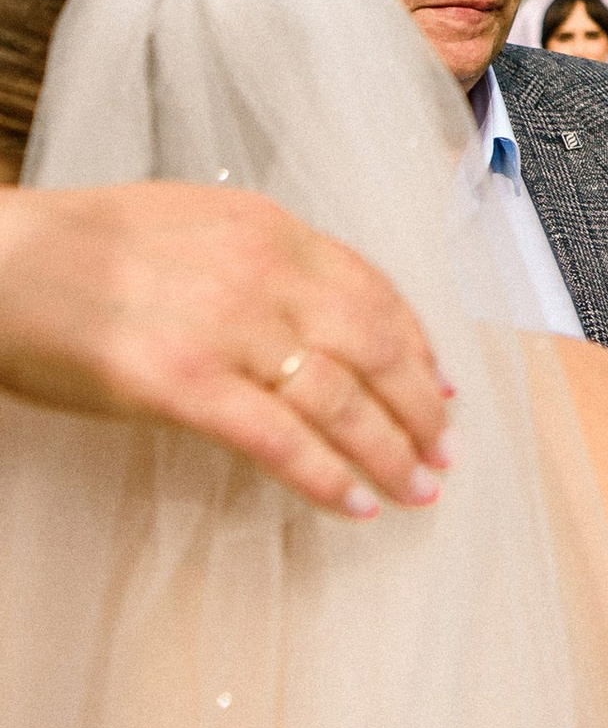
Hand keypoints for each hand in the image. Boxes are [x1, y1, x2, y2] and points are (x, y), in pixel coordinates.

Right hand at [0, 180, 449, 517]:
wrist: (1, 264)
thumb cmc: (83, 248)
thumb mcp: (193, 223)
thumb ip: (261, 261)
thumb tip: (315, 313)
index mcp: (269, 229)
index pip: (372, 290)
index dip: (417, 345)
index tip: (442, 386)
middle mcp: (262, 272)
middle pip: (373, 346)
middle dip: (419, 406)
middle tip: (443, 451)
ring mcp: (226, 329)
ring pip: (340, 398)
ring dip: (390, 450)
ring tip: (417, 488)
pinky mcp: (183, 385)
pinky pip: (279, 439)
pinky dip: (328, 477)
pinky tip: (357, 504)